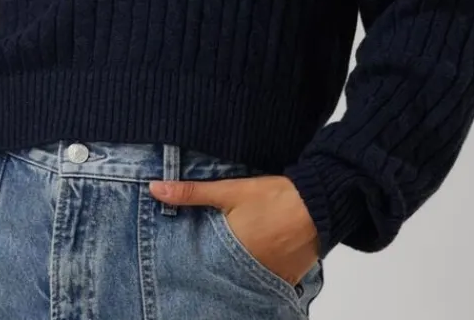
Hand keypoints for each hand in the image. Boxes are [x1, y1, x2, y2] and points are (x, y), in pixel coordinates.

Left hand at [149, 174, 320, 285]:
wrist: (318, 204)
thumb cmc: (274, 196)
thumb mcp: (230, 191)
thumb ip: (192, 193)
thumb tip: (155, 189)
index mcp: (230, 251)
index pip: (201, 267)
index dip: (192, 263)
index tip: (183, 261)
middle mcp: (247, 271)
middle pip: (221, 276)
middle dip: (213, 270)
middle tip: (208, 260)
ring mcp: (267, 280)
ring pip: (242, 281)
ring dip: (234, 274)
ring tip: (228, 263)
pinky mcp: (285, 281)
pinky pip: (264, 286)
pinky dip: (257, 277)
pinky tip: (253, 265)